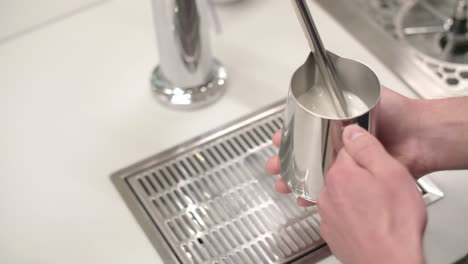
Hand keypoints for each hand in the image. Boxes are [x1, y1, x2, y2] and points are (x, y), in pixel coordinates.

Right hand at [266, 88, 431, 206]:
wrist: (418, 136)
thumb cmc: (396, 112)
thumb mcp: (364, 92)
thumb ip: (344, 82)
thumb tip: (326, 65)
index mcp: (336, 125)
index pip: (305, 131)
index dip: (289, 137)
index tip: (277, 140)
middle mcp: (339, 145)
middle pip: (304, 156)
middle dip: (286, 162)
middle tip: (274, 166)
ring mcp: (346, 164)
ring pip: (313, 175)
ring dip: (296, 181)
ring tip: (283, 184)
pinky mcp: (357, 180)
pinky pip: (332, 190)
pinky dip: (317, 196)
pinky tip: (305, 199)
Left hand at [318, 125, 425, 263]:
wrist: (390, 261)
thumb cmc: (396, 224)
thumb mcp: (392, 174)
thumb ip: (368, 149)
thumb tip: (351, 132)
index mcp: (340, 175)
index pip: (343, 150)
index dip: (359, 153)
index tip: (369, 158)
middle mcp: (326, 194)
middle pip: (339, 172)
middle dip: (356, 175)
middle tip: (376, 185)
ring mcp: (326, 214)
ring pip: (337, 194)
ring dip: (351, 195)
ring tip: (374, 205)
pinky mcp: (330, 231)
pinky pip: (337, 214)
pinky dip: (349, 214)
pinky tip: (366, 219)